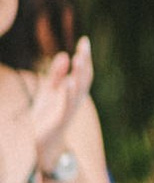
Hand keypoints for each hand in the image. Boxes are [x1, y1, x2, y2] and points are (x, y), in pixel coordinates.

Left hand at [24, 40, 90, 164]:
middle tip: (84, 46)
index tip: (84, 40)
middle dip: (85, 62)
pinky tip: (69, 81)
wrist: (39, 142)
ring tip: (79, 58)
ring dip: (79, 74)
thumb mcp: (49, 90)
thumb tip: (64, 54)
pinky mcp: (61, 119)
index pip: (83, 72)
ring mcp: (70, 109)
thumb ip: (56, 74)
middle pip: (84, 78)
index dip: (85, 57)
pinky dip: (69, 93)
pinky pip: (67, 104)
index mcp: (73, 92)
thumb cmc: (45, 116)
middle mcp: (75, 99)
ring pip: (79, 89)